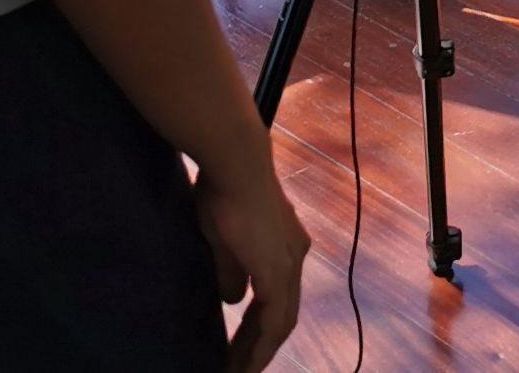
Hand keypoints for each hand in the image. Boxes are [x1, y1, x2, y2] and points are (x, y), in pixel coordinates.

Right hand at [194, 154, 308, 372]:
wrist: (237, 166)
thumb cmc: (226, 193)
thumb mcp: (224, 240)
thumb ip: (232, 270)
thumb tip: (232, 300)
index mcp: (284, 246)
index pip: (276, 296)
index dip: (259, 325)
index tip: (240, 347)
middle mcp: (294, 257)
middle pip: (281, 313)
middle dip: (258, 344)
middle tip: (237, 368)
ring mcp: (289, 264)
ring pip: (280, 321)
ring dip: (259, 350)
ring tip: (238, 372)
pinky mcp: (277, 271)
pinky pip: (274, 320)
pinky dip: (262, 345)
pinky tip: (247, 363)